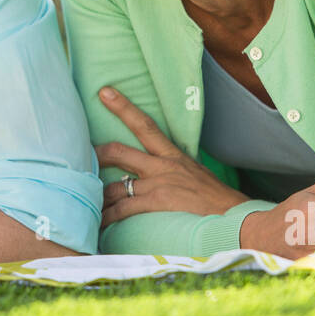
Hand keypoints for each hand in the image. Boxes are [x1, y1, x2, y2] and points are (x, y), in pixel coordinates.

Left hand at [95, 86, 249, 226]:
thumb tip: (159, 175)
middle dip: (96, 154)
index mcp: (173, 156)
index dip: (123, 107)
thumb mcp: (196, 176)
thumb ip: (175, 172)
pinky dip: (108, 217)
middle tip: (78, 154)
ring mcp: (159, 184)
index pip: (145, 125)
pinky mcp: (158, 202)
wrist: (236, 217)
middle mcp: (163, 166)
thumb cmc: (217, 202)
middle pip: (119, 151)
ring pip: (115, 185)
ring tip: (83, 203)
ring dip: (98, 196)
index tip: (104, 92)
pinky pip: (124, 208)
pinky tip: (98, 223)